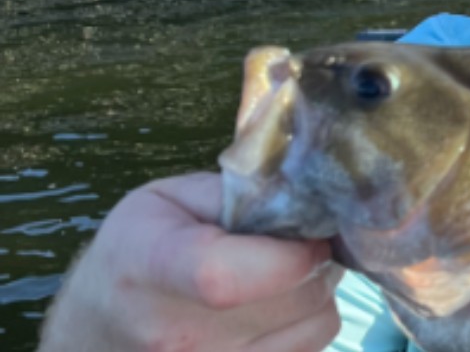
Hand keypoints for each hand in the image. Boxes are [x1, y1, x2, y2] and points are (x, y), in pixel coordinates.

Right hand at [39, 172, 342, 351]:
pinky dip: (307, 327)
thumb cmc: (136, 253)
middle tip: (297, 246)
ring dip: (317, 296)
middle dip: (317, 262)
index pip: (226, 277)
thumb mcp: (169, 198)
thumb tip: (306, 195)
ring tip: (283, 278)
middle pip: (295, 300)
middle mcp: (175, 334)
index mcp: (152, 268)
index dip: (288, 255)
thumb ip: (239, 190)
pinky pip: (310, 350)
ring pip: (318, 326)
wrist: (95, 329)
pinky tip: (277, 311)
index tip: (306, 234)